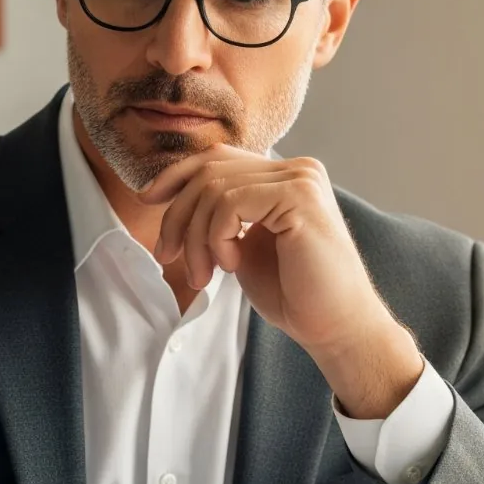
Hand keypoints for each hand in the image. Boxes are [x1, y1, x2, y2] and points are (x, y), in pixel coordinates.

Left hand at [139, 148, 422, 417]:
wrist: (336, 327)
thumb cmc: (294, 294)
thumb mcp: (243, 246)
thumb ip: (220, 217)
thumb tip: (172, 197)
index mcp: (285, 176)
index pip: (217, 157)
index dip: (176, 174)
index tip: (148, 199)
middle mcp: (297, 169)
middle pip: (209, 170)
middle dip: (177, 215)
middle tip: (167, 256)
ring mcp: (301, 179)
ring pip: (214, 188)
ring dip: (195, 236)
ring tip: (203, 275)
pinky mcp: (300, 197)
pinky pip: (230, 203)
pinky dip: (216, 236)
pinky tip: (230, 265)